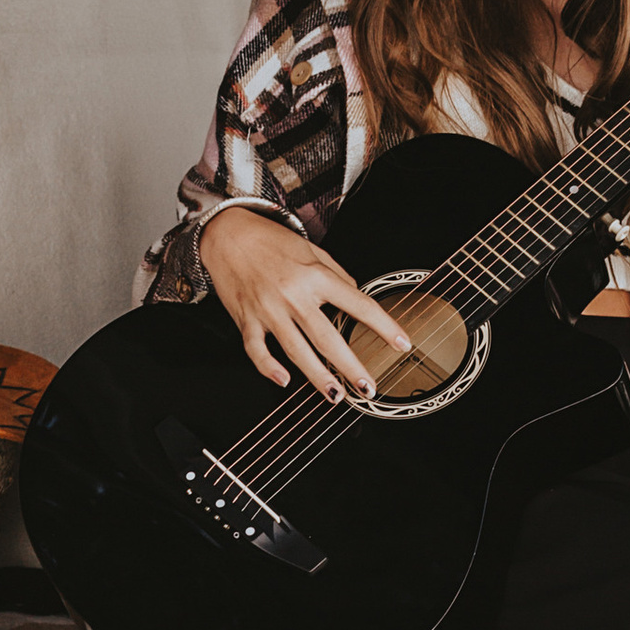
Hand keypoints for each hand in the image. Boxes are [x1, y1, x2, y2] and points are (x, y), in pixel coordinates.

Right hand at [198, 206, 415, 398]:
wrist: (227, 234)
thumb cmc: (270, 240)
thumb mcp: (312, 249)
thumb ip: (336, 273)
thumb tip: (356, 294)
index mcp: (315, 276)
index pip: (359, 305)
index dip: (384, 326)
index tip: (402, 343)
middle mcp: (294, 295)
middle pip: (328, 338)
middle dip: (351, 367)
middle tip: (368, 388)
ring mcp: (268, 310)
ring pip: (296, 351)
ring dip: (317, 377)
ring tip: (335, 395)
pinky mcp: (247, 319)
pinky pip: (257, 350)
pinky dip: (268, 368)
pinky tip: (284, 381)